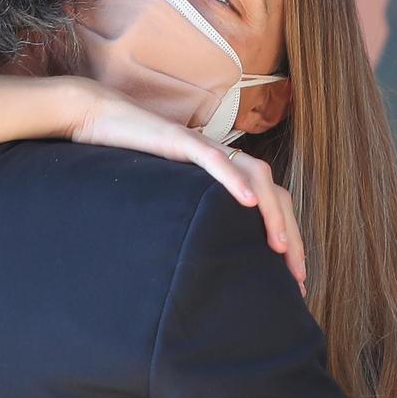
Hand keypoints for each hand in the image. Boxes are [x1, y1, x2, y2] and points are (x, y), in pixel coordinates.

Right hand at [64, 78, 304, 289]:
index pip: (271, 204)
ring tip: (280, 246)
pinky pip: (214, 159)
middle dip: (291, 235)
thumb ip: (193, 218)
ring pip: (256, 174)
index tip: (294, 279)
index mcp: (225, 174)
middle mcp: (224, 159)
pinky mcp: (181, 140)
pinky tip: (248, 201)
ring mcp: (205, 147)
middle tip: (298, 275)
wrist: (98, 118)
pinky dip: (234, 180)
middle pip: (275, 193)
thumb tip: (206, 262)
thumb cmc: (131, 162)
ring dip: (273, 211)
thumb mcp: (169, 199)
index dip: (288, 239)